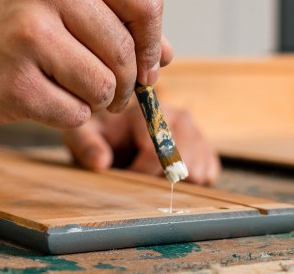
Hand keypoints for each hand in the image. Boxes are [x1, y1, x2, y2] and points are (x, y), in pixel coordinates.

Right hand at [0, 0, 172, 127]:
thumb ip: (112, 17)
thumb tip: (165, 57)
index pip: (146, 3)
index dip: (154, 44)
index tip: (147, 66)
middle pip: (125, 54)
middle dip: (125, 85)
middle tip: (109, 93)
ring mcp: (28, 35)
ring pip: (102, 88)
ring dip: (95, 101)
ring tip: (70, 91)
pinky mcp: (13, 82)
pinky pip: (73, 114)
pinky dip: (66, 115)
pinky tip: (40, 97)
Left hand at [63, 103, 220, 184]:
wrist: (116, 130)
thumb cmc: (99, 132)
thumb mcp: (83, 134)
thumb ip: (87, 146)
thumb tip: (101, 162)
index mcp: (151, 110)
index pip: (157, 150)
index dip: (138, 172)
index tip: (123, 177)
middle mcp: (180, 117)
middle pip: (184, 162)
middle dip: (158, 179)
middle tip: (140, 180)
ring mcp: (197, 132)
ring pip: (199, 170)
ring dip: (175, 182)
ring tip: (152, 176)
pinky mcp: (205, 149)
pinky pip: (209, 173)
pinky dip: (193, 183)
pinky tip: (169, 177)